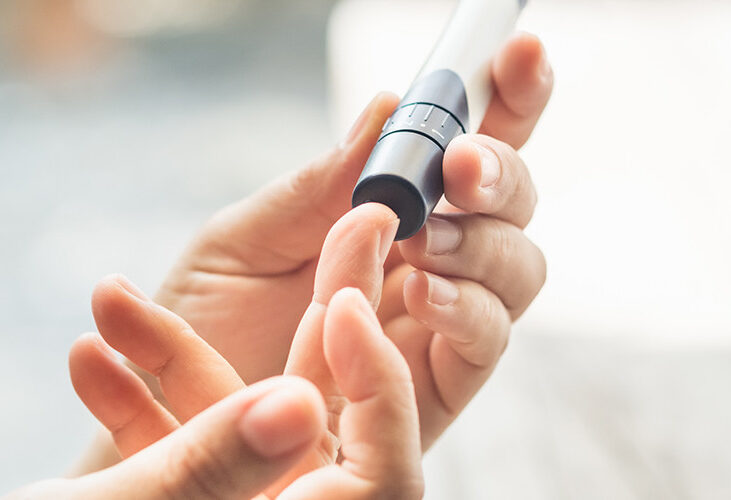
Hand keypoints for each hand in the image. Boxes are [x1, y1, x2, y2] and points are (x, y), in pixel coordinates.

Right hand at [45, 278, 421, 499]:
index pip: (387, 476)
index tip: (346, 304)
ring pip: (240, 430)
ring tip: (115, 293)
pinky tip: (88, 353)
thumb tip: (298, 402)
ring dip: (179, 363)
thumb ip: (213, 469)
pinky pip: (183, 455)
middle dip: (314, 328)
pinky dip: (140, 409)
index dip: (378, 384)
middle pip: (326, 428)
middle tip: (339, 228)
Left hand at [152, 33, 551, 447]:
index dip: (504, 96)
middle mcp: (431, 261)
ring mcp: (443, 323)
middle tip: (459, 163)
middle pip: (512, 204)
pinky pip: (487, 343)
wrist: (169, 424)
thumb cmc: (203, 327)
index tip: (518, 51)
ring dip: (486, 242)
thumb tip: (386, 106)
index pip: (465, 147)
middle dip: (502, 171)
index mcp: (390, 212)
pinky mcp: (441, 386)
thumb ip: (320, 185)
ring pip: (519, 267)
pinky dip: (468, 309)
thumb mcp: (245, 240)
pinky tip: (419, 295)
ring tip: (424, 239)